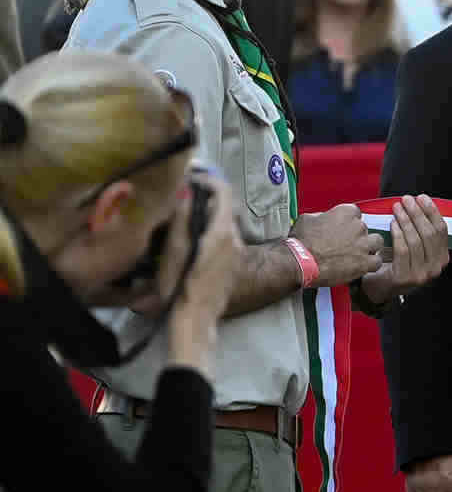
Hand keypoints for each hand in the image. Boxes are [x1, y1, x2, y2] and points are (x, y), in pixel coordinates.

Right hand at [160, 171, 241, 362]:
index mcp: (223, 231)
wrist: (197, 318)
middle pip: (223, 205)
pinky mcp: (232, 262)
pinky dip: (208, 226)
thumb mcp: (175, 249)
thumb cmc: (182, 284)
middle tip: (181, 188)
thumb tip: (185, 191)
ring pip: (222, 220)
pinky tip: (189, 232)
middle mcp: (236, 238)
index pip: (223, 191)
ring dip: (205, 210)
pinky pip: (222, 235)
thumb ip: (182, 218)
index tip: (190, 173)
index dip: (208, 177)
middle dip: (204, 193)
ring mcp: (236, 251)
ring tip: (180, 208)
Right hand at [291, 201, 385, 288]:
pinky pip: (376, 261)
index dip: (348, 221)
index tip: (344, 226)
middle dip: (356, 234)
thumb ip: (322, 216)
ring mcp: (363, 245)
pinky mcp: (364, 262)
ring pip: (376, 242)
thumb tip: (325, 218)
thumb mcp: (307, 219)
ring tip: (359, 252)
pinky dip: (371, 263)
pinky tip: (363, 265)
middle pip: (364, 227)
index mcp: (345, 213)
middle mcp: (357, 227)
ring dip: (369, 246)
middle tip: (346, 242)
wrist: (300, 261)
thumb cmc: (301, 242)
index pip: (354, 212)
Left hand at [358, 195, 450, 303]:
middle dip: (417, 213)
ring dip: (406, 221)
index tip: (422, 198)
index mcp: (442, 258)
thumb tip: (419, 204)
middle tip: (406, 199)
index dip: (432, 212)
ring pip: (415, 241)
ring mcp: (421, 275)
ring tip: (397, 208)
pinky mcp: (405, 278)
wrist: (382, 287)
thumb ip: (421, 233)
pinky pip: (402, 250)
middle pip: (429, 234)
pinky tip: (392, 223)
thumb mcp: (416, 249)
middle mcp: (436, 268)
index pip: (442, 231)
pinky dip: (397, 234)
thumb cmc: (398, 262)